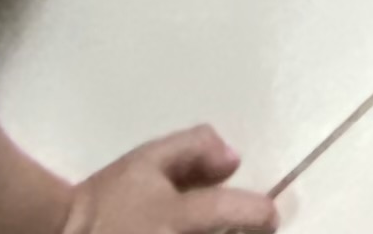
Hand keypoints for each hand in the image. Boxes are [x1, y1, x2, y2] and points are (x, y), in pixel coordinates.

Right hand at [58, 130, 274, 233]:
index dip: (263, 213)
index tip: (265, 215)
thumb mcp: (147, 159)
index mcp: (178, 217)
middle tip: (241, 228)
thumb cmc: (107, 198)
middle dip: (242, 233)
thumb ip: (194, 148)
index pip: (244, 214)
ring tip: (218, 228)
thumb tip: (234, 160)